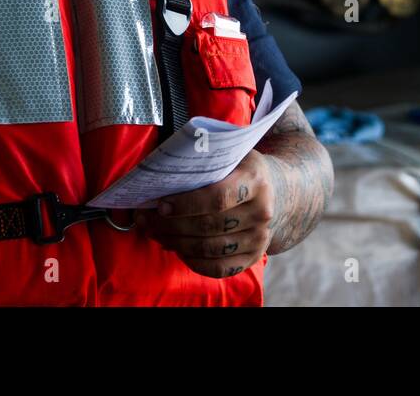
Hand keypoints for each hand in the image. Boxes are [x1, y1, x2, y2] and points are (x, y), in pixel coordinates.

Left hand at [134, 149, 277, 278]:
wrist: (274, 190)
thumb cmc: (238, 168)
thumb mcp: (228, 152)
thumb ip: (201, 159)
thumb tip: (159, 171)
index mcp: (255, 179)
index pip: (217, 197)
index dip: (186, 204)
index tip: (160, 205)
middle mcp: (262, 211)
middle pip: (209, 226)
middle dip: (171, 226)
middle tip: (146, 220)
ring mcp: (260, 237)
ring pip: (211, 249)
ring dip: (177, 244)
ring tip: (155, 234)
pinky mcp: (255, 256)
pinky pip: (220, 268)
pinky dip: (194, 262)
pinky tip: (177, 249)